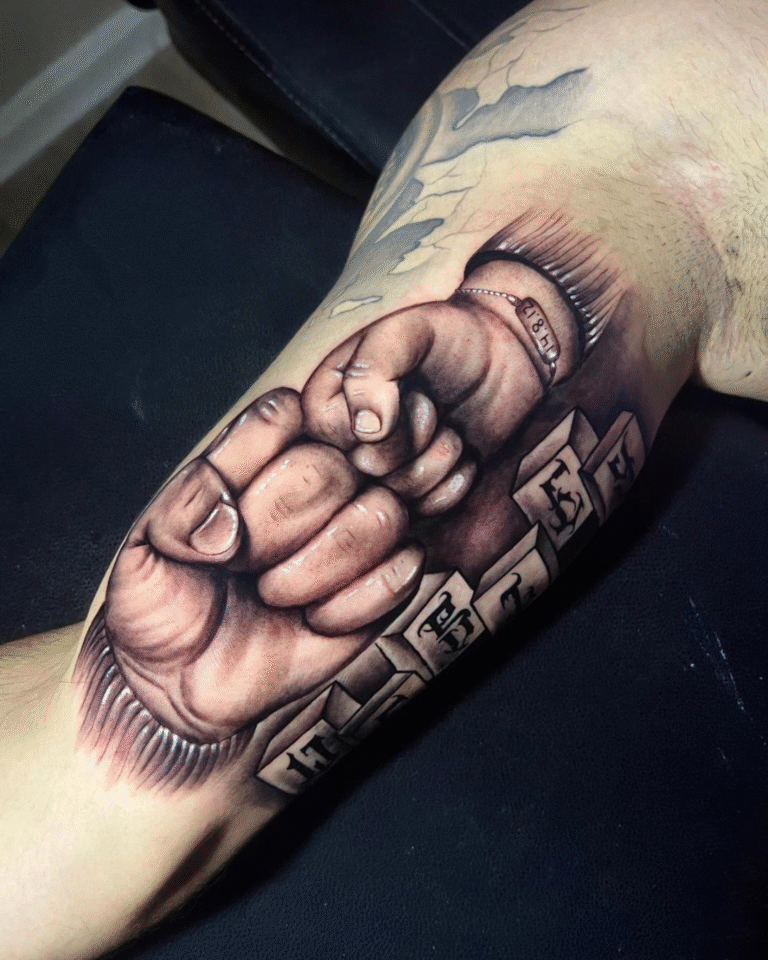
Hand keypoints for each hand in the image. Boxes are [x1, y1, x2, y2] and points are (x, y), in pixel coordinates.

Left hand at [104, 388, 424, 741]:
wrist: (185, 681)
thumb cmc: (162, 603)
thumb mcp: (140, 553)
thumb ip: (179, 513)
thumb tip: (231, 520)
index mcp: (254, 455)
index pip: (285, 414)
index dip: (254, 467)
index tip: (225, 522)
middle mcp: (311, 481)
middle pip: (331, 468)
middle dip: (278, 531)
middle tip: (242, 568)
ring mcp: (353, 528)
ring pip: (381, 514)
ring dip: (321, 568)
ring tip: (276, 594)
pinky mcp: (384, 580)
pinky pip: (404, 570)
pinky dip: (354, 605)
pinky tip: (315, 619)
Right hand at [302, 260, 580, 513]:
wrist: (504, 357)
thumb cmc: (451, 338)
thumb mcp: (409, 333)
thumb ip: (375, 369)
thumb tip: (364, 430)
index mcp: (323, 403)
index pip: (338, 443)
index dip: (388, 422)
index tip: (410, 388)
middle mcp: (342, 445)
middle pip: (370, 476)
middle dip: (419, 440)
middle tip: (433, 406)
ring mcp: (377, 477)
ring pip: (400, 499)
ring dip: (441, 459)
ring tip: (448, 425)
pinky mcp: (412, 498)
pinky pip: (428, 513)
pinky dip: (455, 482)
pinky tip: (461, 452)